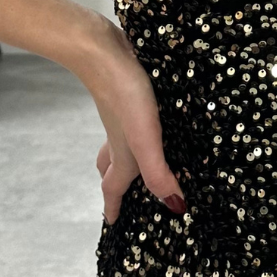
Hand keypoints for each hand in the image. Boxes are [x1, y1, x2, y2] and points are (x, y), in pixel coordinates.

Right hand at [65, 9, 183, 224]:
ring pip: (119, 143)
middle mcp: (119, 137)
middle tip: (122, 195)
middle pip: (111, 167)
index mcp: (123, 153)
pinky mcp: (128, 95)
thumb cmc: (125, 97)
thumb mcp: (145, 138)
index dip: (113, 207)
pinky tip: (151, 118)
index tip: (111, 224)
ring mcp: (121, 115)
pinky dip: (136, 129)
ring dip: (124, 156)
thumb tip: (174, 206)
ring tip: (139, 160)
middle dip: (115, 184)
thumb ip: (157, 171)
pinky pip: (129, 121)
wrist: (103, 52)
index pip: (114, 187)